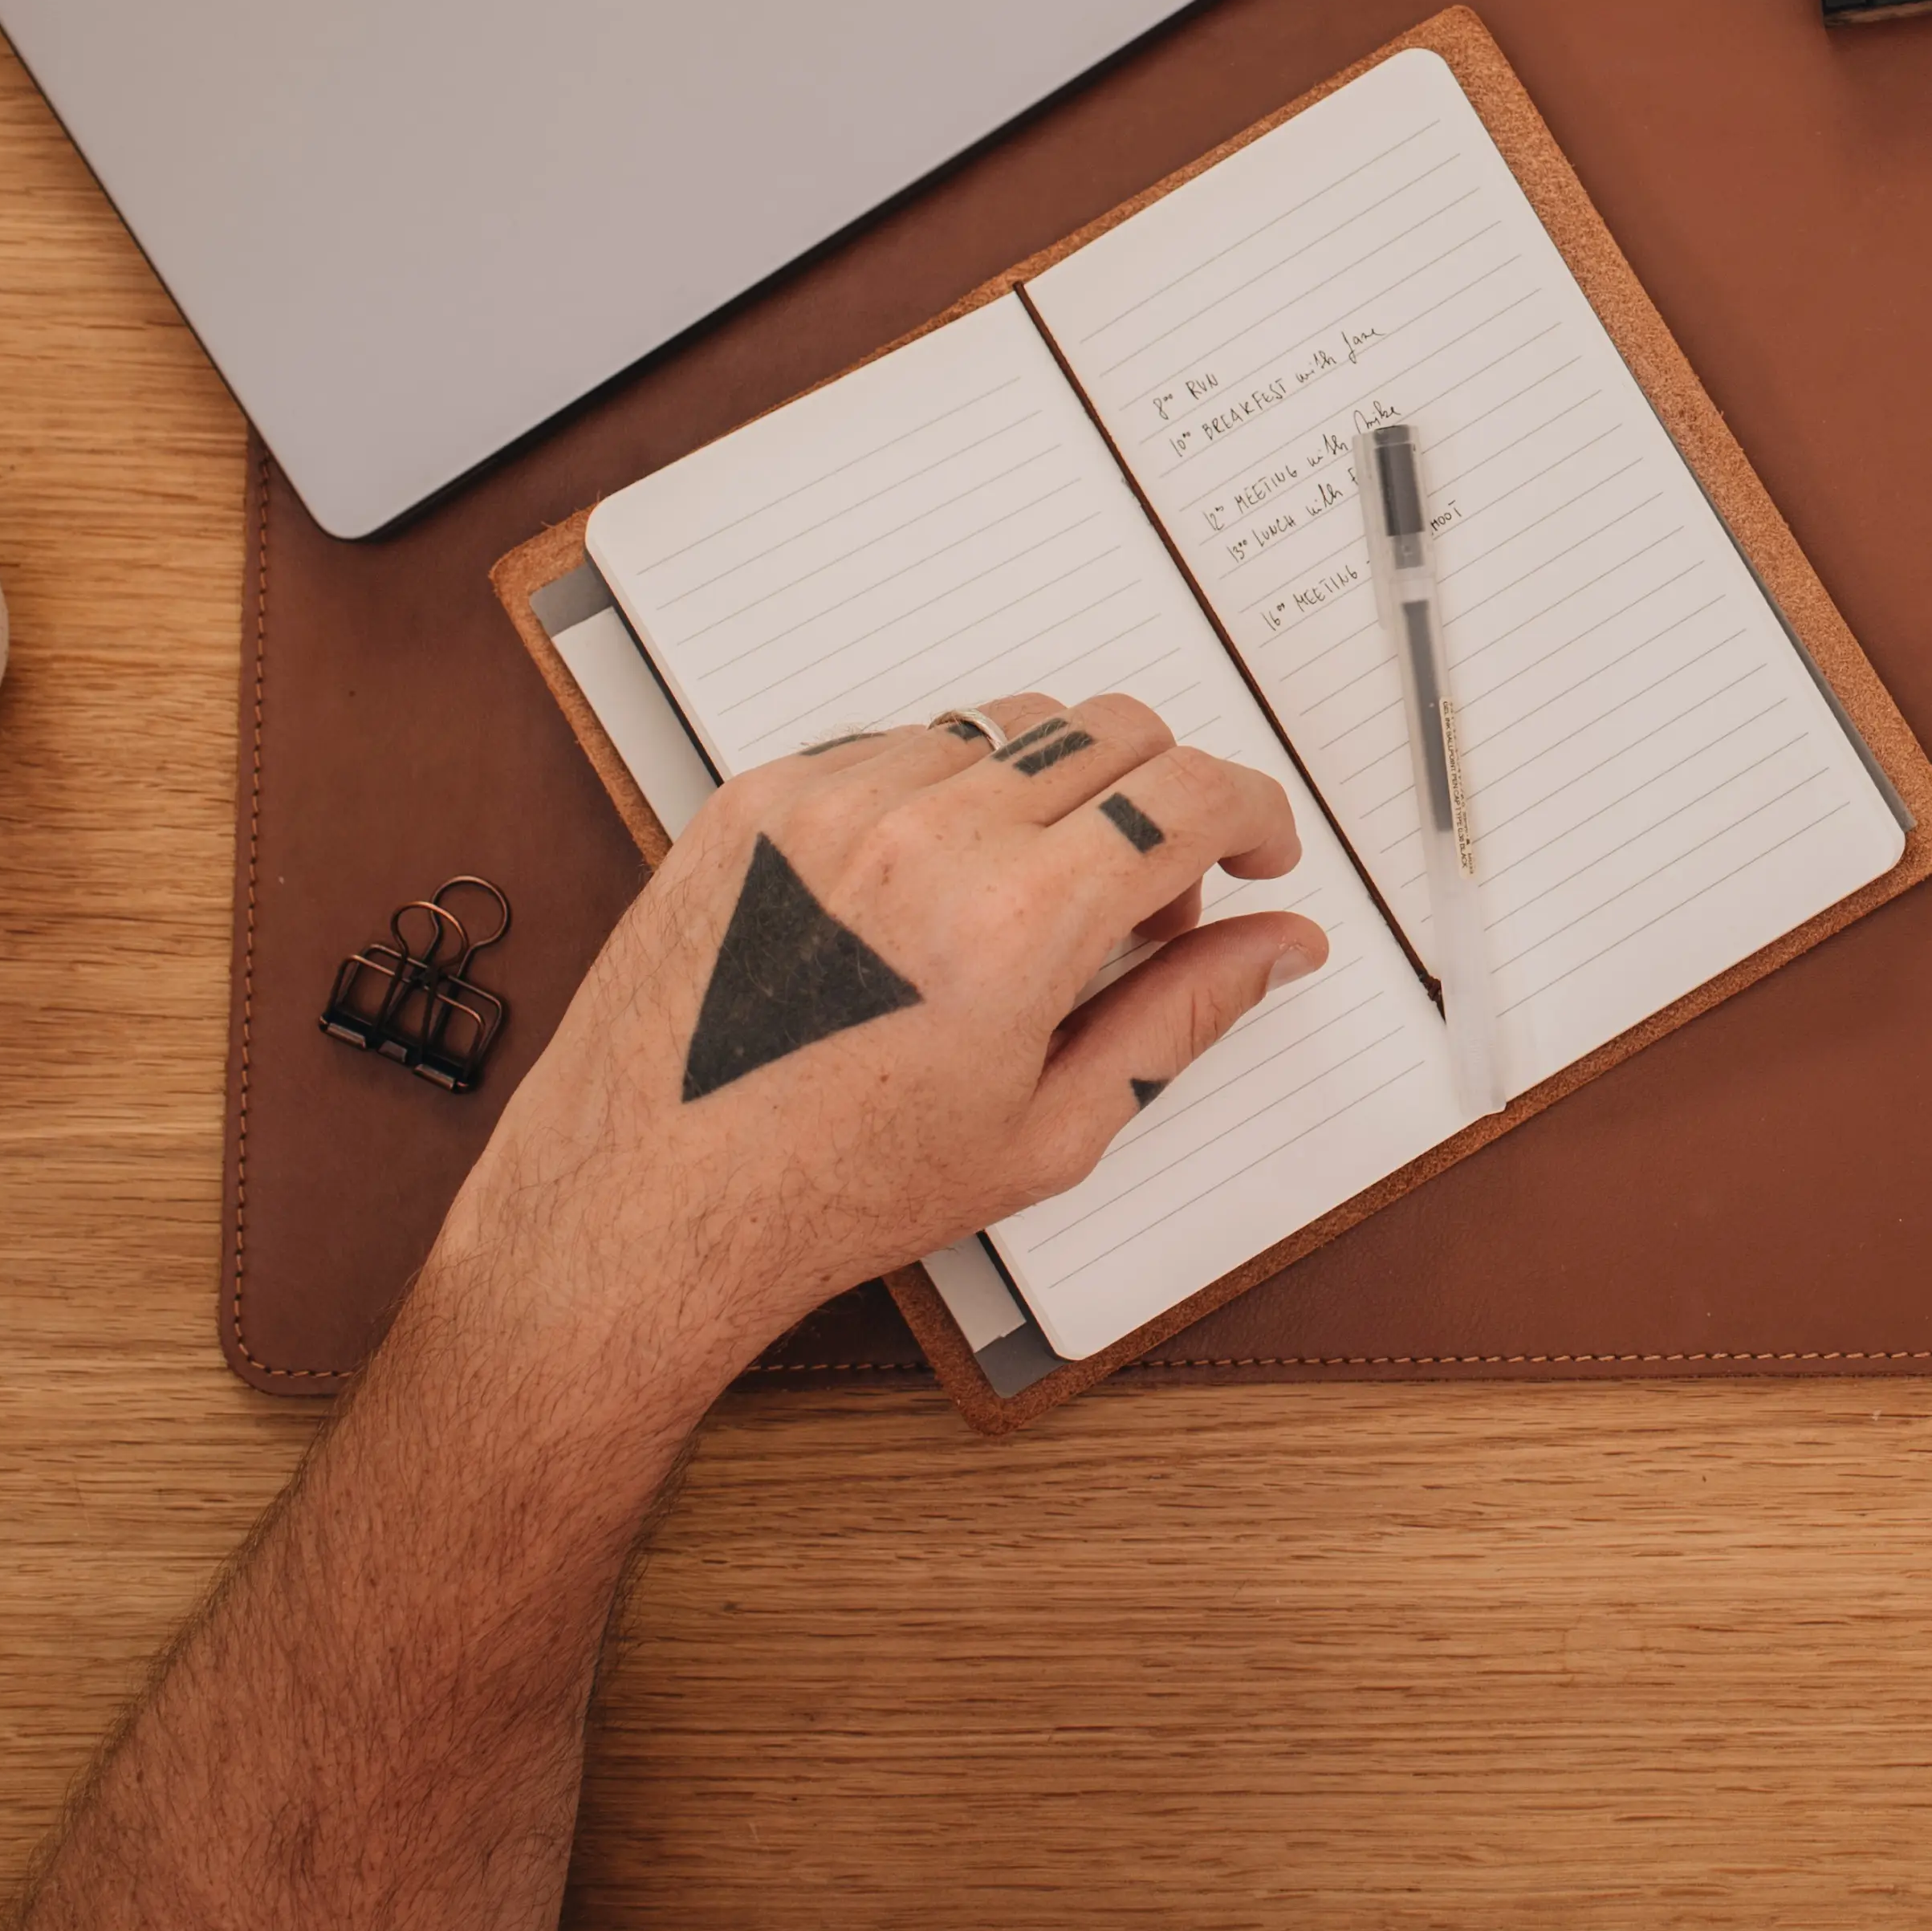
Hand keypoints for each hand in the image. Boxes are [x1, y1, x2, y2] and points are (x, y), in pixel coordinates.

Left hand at [430, 694, 1326, 1406]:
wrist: (649, 1204)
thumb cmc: (840, 1191)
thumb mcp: (1049, 1129)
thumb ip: (1184, 1014)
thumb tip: (1282, 943)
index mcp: (1019, 922)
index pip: (1191, 791)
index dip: (1254, 812)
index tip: (1256, 852)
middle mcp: (928, 835)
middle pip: (1114, 730)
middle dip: (1164, 801)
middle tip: (1142, 906)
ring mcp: (832, 802)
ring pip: (1007, 726)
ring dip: (1052, 792)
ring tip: (1020, 904)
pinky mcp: (758, 796)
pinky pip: (898, 742)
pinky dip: (944, 795)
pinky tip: (922, 893)